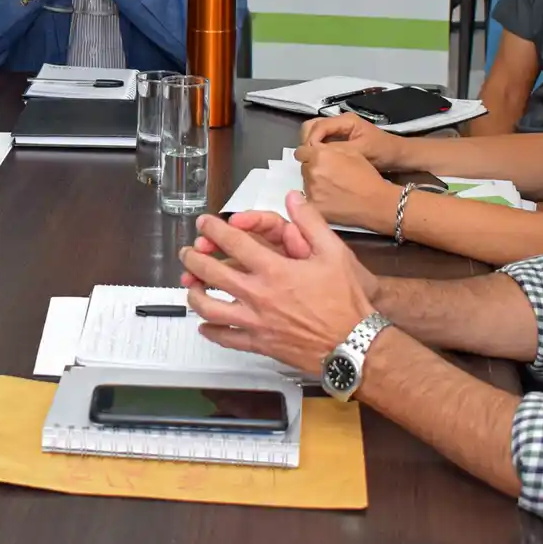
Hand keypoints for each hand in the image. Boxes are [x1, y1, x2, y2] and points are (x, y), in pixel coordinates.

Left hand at [177, 195, 377, 373]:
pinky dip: (210, 331)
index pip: (232, 242)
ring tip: (190, 286)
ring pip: (210, 308)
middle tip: (187, 252)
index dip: (213, 229)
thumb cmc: (346, 301)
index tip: (203, 223)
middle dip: (194, 259)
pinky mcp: (260, 344)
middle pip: (212, 273)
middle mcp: (258, 295)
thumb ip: (311, 222)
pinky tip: (204, 326)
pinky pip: (226, 338)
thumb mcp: (335, 253)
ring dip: (194, 294)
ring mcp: (256, 321)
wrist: (355, 346)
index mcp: (274, 270)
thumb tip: (293, 198)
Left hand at [297, 144, 402, 232]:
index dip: (307, 154)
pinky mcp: (313, 206)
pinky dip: (316, 198)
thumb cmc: (366, 176)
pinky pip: (308, 199)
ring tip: (331, 188)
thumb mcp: (351, 152)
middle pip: (303, 168)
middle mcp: (312, 172)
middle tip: (327, 175)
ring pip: (305, 183)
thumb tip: (315, 149)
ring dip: (314, 184)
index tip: (313, 159)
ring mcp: (311, 190)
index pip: (300, 152)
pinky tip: (330, 199)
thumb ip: (328, 148)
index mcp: (320, 156)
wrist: (375, 202)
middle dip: (312, 169)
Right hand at [298, 113, 405, 168]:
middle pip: (311, 126)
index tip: (310, 157)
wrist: (398, 156)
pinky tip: (318, 161)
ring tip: (312, 161)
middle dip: (307, 141)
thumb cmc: (383, 152)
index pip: (318, 126)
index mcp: (345, 121)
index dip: (311, 141)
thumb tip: (317, 153)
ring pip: (313, 133)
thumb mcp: (362, 151)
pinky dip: (316, 150)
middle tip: (308, 159)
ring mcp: (337, 130)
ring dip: (310, 146)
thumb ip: (339, 150)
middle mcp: (338, 122)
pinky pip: (320, 141)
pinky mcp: (337, 139)